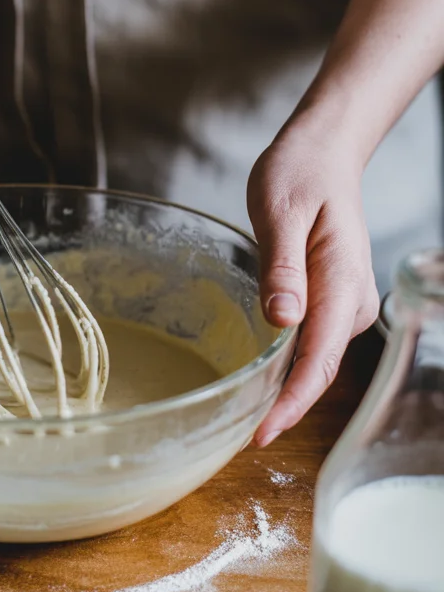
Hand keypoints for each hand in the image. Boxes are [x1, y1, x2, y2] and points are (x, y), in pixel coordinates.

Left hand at [247, 120, 378, 446]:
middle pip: (320, 369)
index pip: (321, 358)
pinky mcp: (333, 301)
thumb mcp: (281, 211)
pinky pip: (312, 344)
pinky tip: (261, 384)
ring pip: (316, 360)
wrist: (324, 153)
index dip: (292, 401)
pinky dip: (288, 368)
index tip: (262, 432)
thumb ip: (282, 267)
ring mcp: (347, 303)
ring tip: (243, 421)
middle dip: (285, 408)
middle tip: (239, 438)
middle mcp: (353, 301)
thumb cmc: (300, 174)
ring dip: (286, 392)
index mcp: (343, 281)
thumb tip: (283, 320)